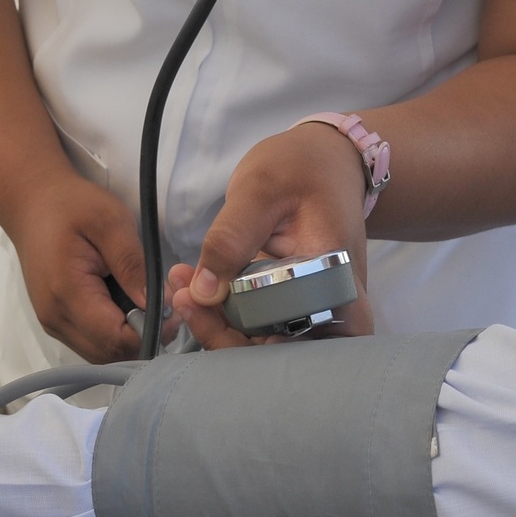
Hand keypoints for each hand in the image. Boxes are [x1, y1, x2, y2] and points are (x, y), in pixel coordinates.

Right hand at [11, 176, 178, 362]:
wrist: (31, 202)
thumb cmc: (72, 205)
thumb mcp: (111, 221)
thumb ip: (133, 264)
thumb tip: (158, 305)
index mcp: (67, 293)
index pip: (115, 339)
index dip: (149, 333)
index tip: (171, 312)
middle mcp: (55, 317)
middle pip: (109, 355)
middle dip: (143, 340)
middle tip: (166, 311)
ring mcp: (52, 323)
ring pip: (101, 355)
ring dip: (130, 340)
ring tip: (148, 308)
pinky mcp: (56, 322)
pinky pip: (91, 343)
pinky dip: (114, 335)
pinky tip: (128, 308)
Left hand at [170, 124, 373, 349]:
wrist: (325, 162)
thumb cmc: (302, 169)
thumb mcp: (260, 190)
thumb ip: (231, 237)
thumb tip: (203, 291)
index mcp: (335, 280)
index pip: (299, 337)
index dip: (246, 338)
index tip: (199, 306)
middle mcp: (332, 306)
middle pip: (282, 354)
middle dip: (225, 337)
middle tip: (183, 298)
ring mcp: (312, 309)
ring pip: (266, 344)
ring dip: (218, 325)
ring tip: (180, 286)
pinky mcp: (291, 304)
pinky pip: (260, 325)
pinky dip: (225, 313)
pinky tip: (192, 286)